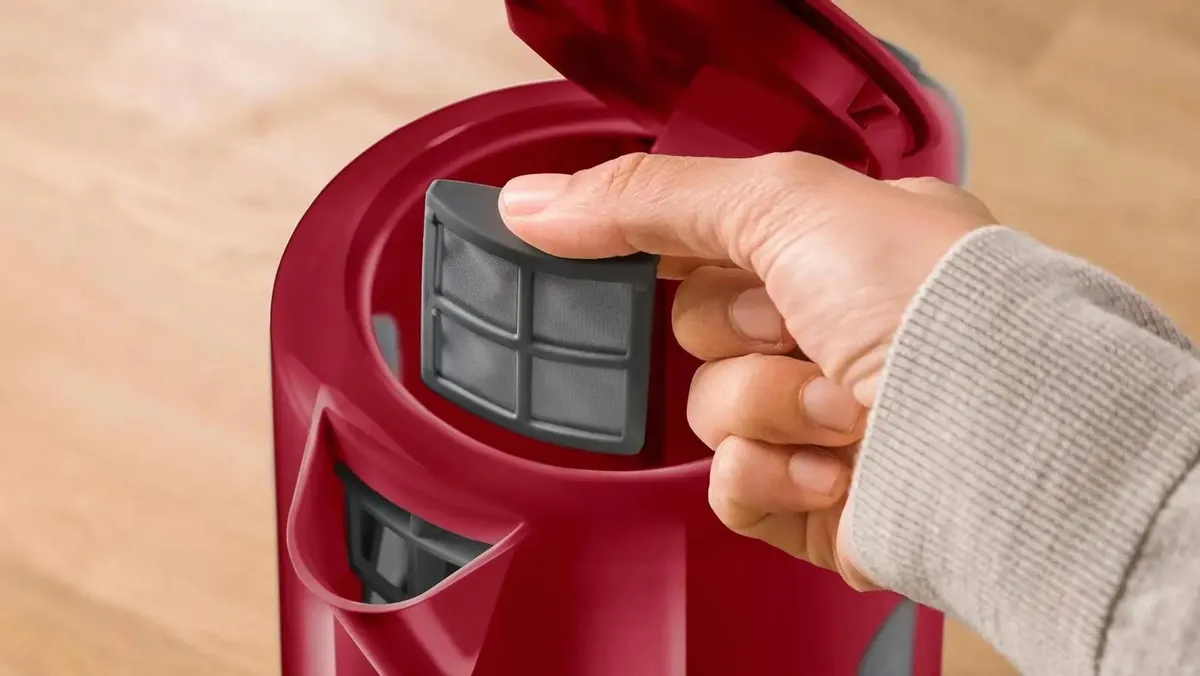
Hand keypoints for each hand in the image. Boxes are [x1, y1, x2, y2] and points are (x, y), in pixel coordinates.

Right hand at [497, 152, 996, 586]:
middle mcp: (833, 329)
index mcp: (837, 247)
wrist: (992, 438)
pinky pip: (731, 489)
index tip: (607, 252)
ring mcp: (824, 417)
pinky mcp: (814, 499)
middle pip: (698, 330)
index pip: (708, 241)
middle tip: (794, 327)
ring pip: (711, 413)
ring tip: (844, 409)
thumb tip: (530, 202)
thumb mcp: (778, 204)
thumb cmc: (924, 303)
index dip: (659, 248)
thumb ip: (648, 197)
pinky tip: (837, 468)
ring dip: (766, 409)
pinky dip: (774, 477)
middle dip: (738, 334)